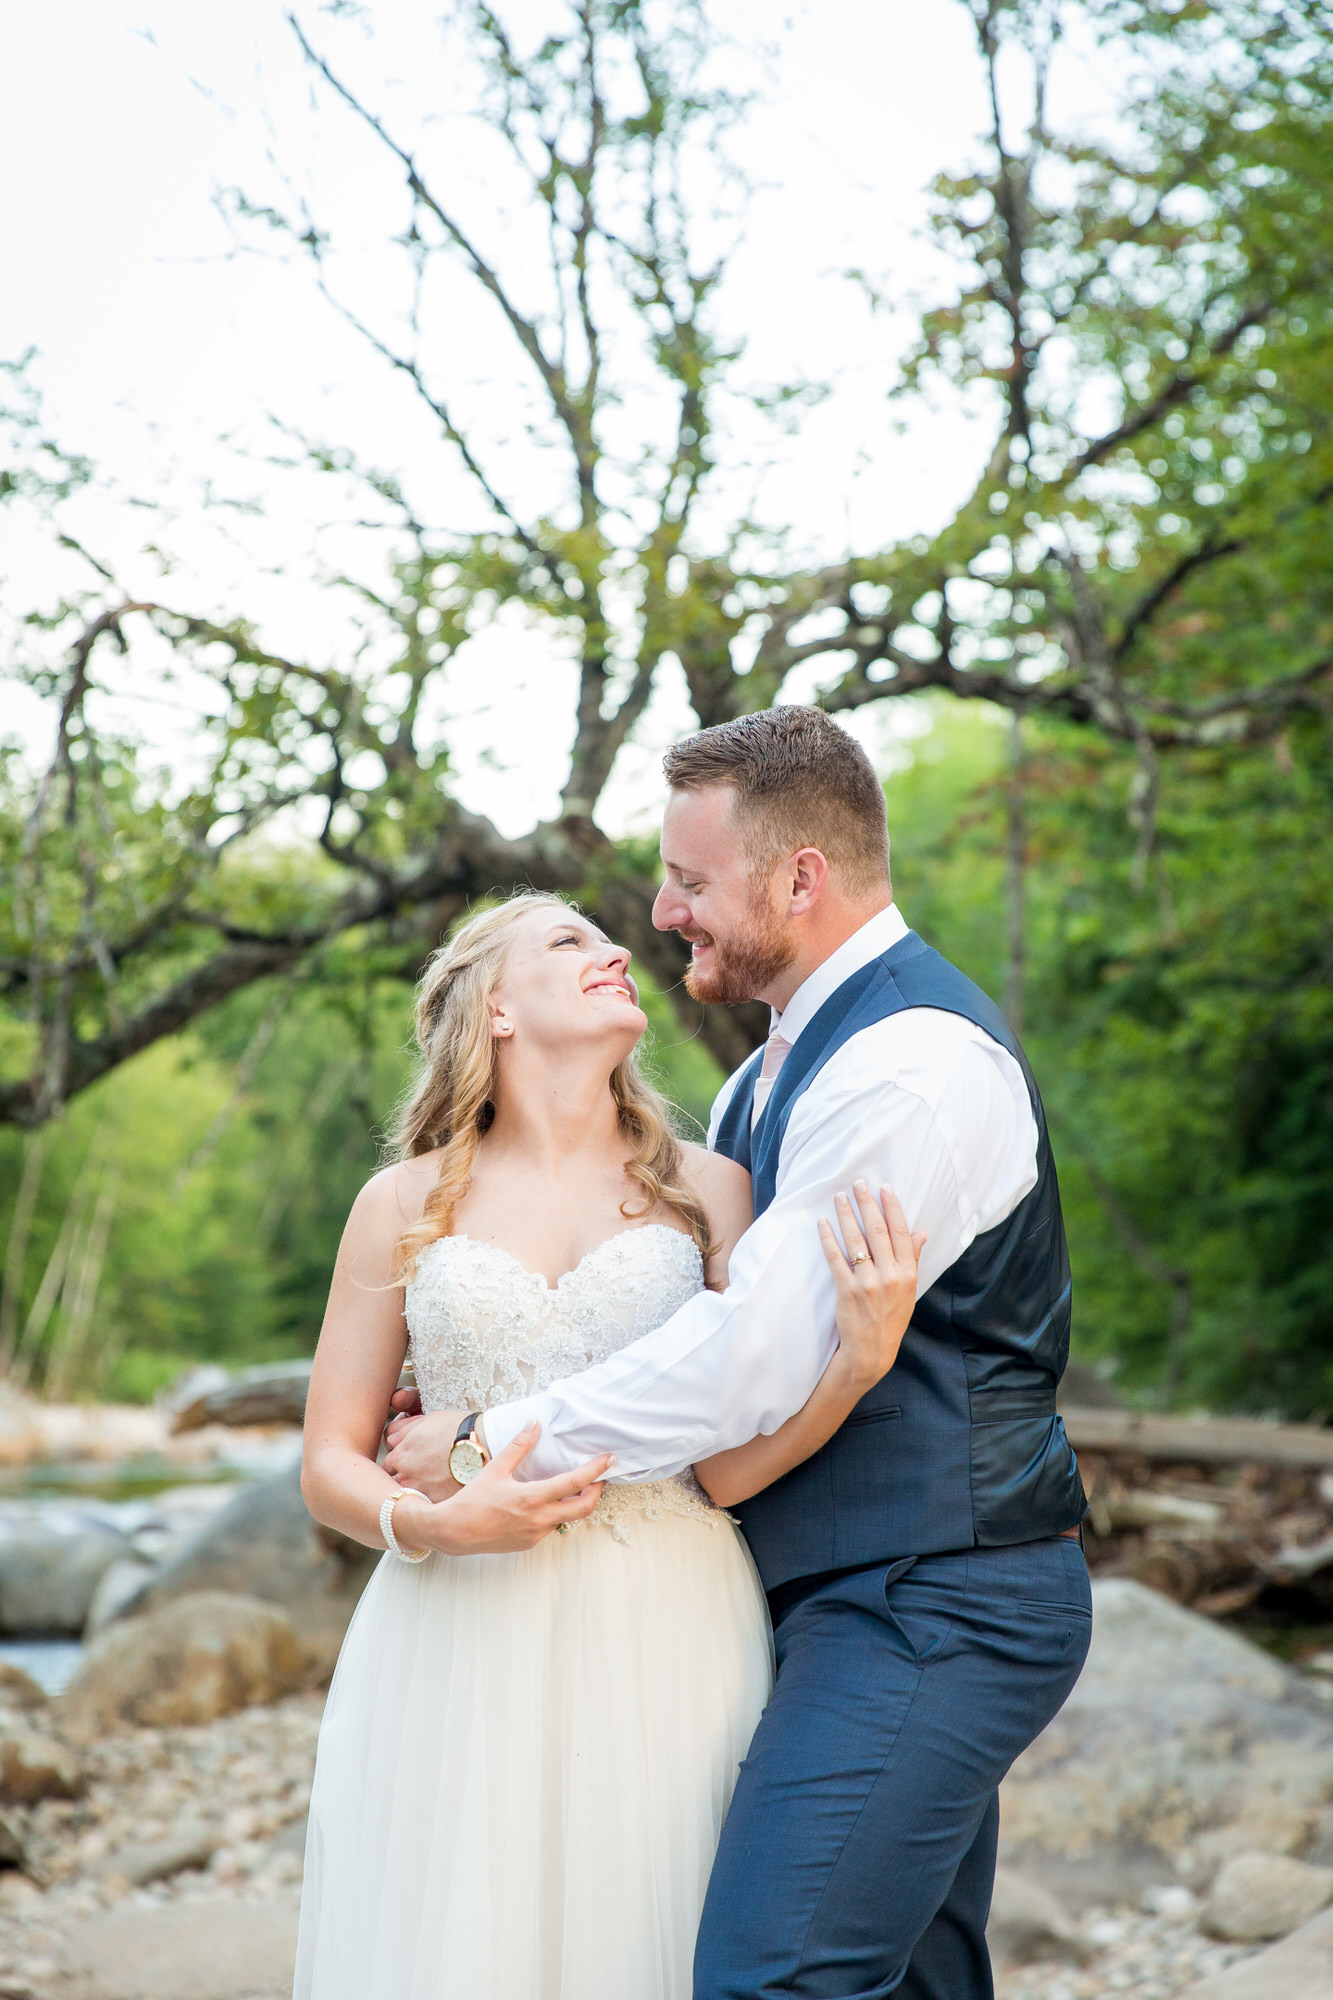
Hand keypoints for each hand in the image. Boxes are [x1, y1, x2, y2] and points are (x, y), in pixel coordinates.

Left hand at [383, 1406, 464, 1500]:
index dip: (399, 1463)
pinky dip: (429, 1503)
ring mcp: (419, 1492)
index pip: (388, 1465)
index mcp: (400, 1455)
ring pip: (407, 1497)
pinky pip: (425, 1507)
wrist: (481, 1445)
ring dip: (414, 1493)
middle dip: (404, 1479)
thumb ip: (402, 1430)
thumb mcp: (426, 1421)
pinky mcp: (434, 1504)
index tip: (410, 1463)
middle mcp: (404, 1476)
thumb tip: (391, 1438)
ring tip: (432, 1488)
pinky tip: (441, 1495)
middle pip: (393, 1483)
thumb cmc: (456, 1429)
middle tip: (421, 1476)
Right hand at [394, 1423, 612, 1554]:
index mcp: (532, 1498)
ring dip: (576, 1503)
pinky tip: (546, 1502)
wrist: (454, 1532)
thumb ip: (518, 1446)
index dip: (596, 1470)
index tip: (609, 1460)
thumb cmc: (473, 1499)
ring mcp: (535, 1534)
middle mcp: (538, 1519)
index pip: (574, 1483)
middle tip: (600, 1476)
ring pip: (568, 1518)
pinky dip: (555, 1513)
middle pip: (584, 1508)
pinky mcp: (529, 1544)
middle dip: (597, 1491)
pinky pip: (551, 1527)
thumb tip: (534, 1423)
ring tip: (576, 1486)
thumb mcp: (495, 1468)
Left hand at [818, 1183, 926, 1395]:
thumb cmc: (891, 1319)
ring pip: (856, 1241)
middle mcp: (890, 1276)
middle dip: (867, 1203)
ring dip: (846, 1215)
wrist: (871, 1352)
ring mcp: (867, 1283)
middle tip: (858, 1183)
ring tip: (839, 1197)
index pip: (900, 1232)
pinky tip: (823, 1224)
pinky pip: (836, 1258)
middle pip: (877, 1231)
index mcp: (907, 1273)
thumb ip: (911, 1260)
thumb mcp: (909, 1291)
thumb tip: (920, 1232)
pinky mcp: (846, 1291)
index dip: (892, 1207)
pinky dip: (828, 1239)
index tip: (885, 1187)